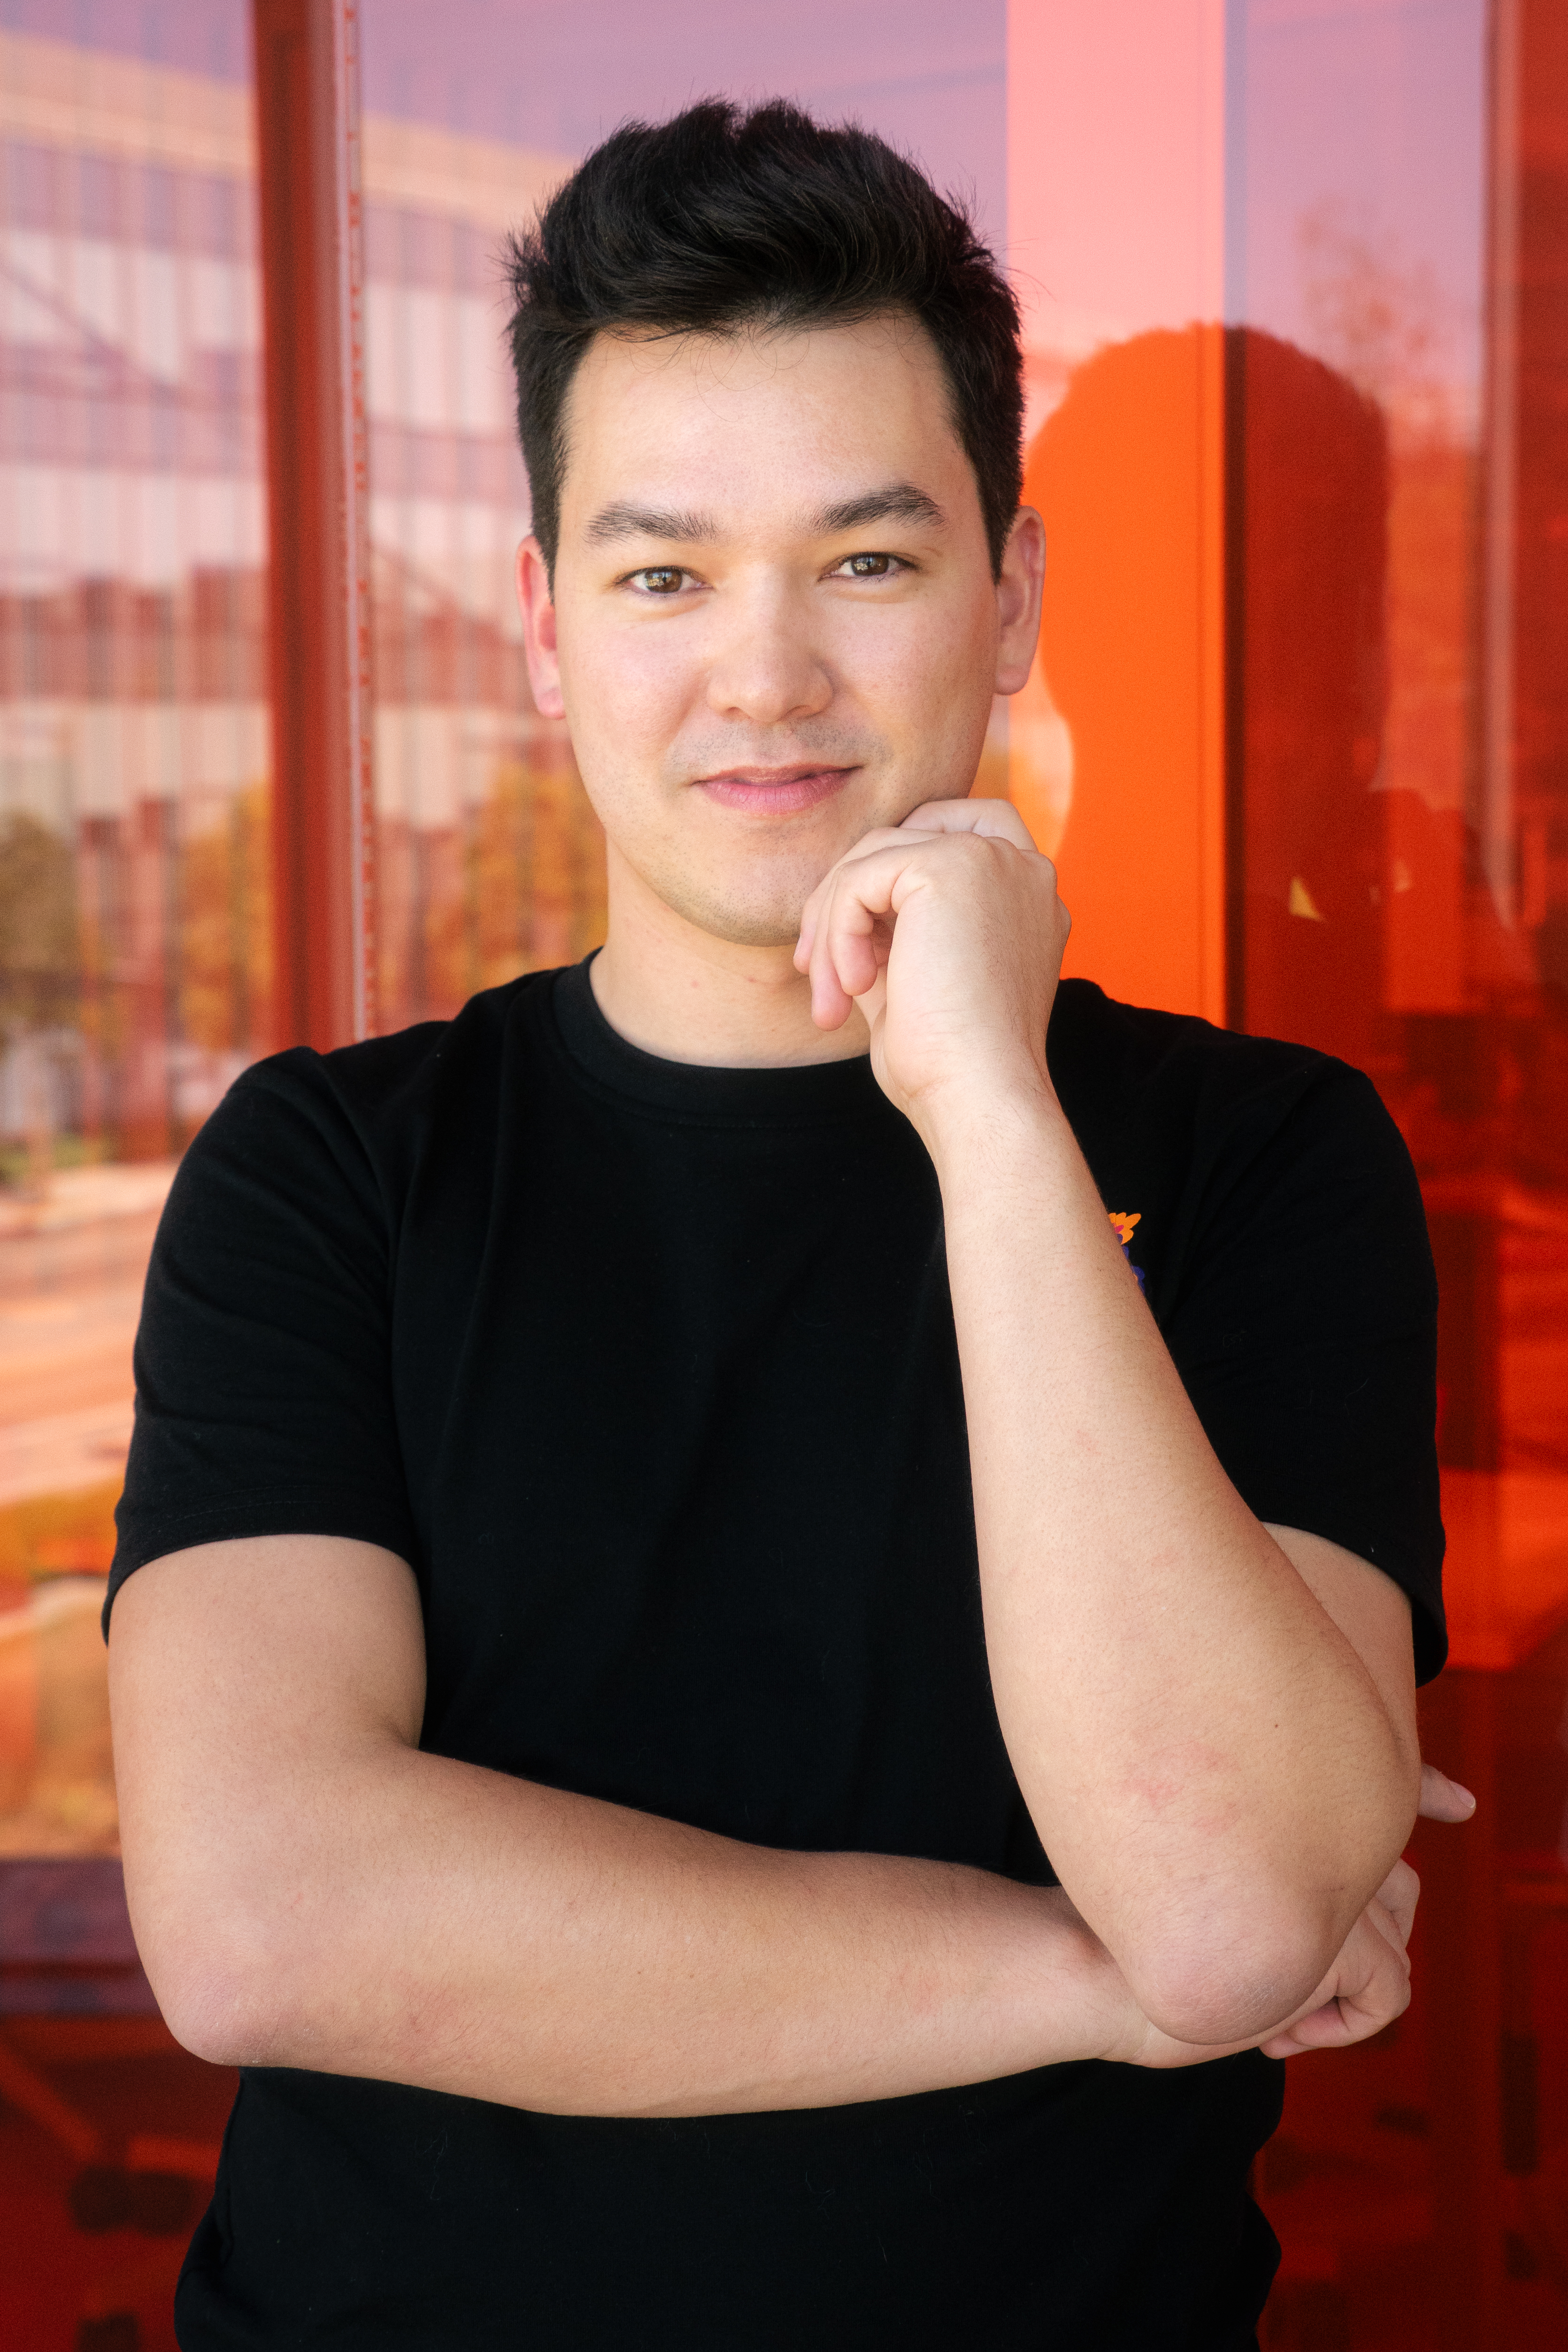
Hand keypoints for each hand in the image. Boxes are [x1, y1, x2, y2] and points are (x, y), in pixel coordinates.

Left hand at [792, 799, 1069, 1130]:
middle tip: (816, 973)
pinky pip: (860, 878)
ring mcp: (993, 860)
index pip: (951, 830)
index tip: (856, 943)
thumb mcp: (914, 980)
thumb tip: (829, 904)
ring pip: (871, 858)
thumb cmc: (948, 1064)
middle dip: (843, 901)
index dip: (889, 869)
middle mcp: (1020, 867)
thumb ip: (888, 930)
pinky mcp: (953, 865)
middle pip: (900, 838)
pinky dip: (838, 933)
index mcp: (1024, 896)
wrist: (980, 1096)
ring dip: (831, 929)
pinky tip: (856, 988)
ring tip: (832, 1000)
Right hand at [1111, 1760, 1476, 2068]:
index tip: (1447, 1806)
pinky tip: (1279, 2034)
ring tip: (1278, 2013)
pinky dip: (1347, 2026)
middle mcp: (1319, 1833)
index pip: (1373, 1796)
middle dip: (1367, 1943)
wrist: (1090, 1961)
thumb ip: (1269, 1872)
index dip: (1416, 1804)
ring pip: (1397, 1944)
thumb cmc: (1124, 1930)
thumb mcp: (1208, 1886)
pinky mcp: (1343, 1939)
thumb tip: (1332, 1906)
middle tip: (1294, 1988)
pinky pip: (1391, 1993)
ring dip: (1351, 1988)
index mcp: (1278, 1805)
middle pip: (1397, 1885)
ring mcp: (1334, 1884)